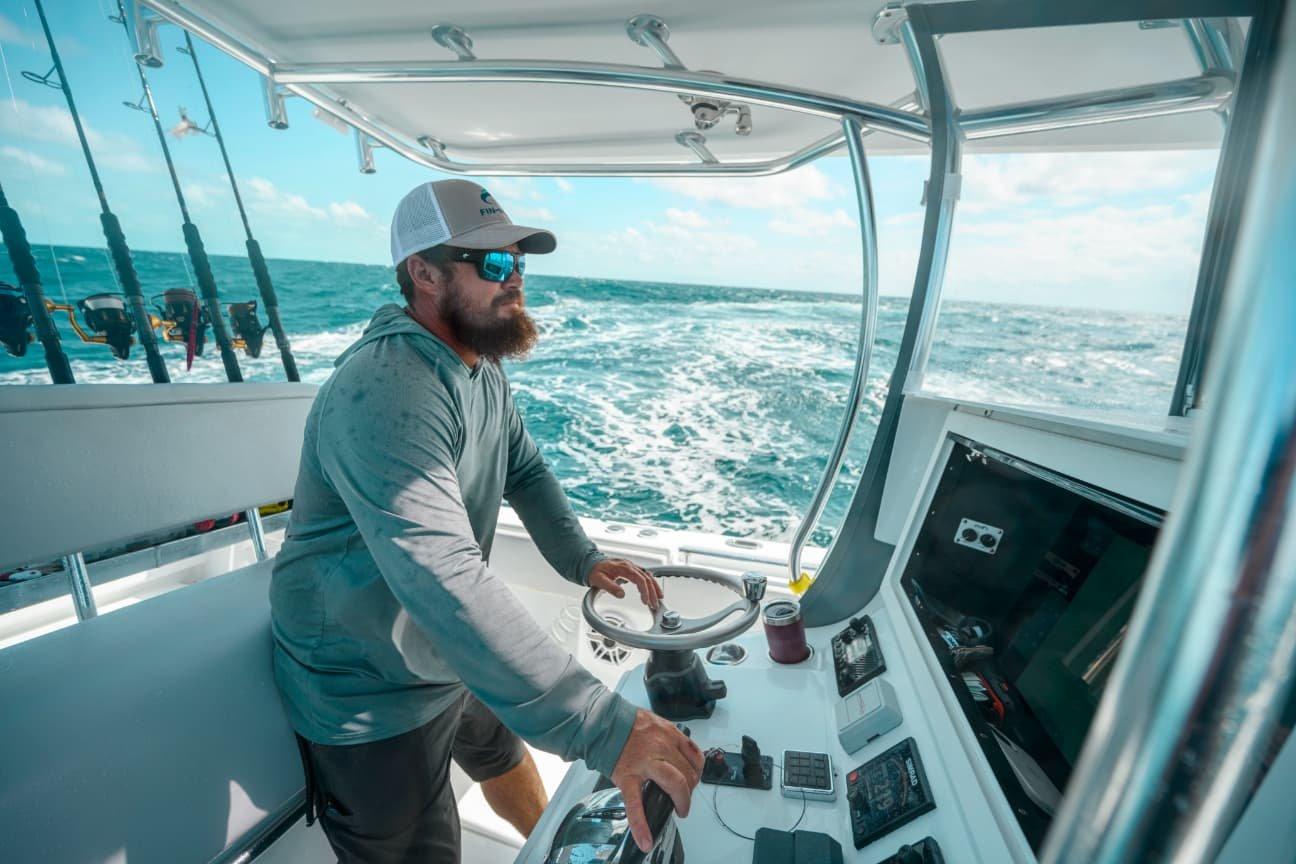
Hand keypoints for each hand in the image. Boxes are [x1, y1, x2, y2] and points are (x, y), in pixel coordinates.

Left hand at [587, 558, 662, 609]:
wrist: (591, 564)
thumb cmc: (594, 571)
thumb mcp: (599, 580)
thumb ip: (610, 587)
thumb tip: (621, 594)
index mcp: (623, 567)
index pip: (639, 578)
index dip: (644, 590)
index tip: (645, 601)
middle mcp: (629, 565)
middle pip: (646, 578)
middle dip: (652, 592)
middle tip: (654, 604)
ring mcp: (631, 567)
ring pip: (648, 575)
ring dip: (654, 587)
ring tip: (659, 598)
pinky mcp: (631, 569)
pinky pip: (645, 574)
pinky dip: (651, 582)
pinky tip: (653, 589)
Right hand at [611, 709, 703, 851]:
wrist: (603, 723)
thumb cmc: (628, 724)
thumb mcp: (656, 722)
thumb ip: (670, 737)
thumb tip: (680, 755)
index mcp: (669, 734)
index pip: (694, 756)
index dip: (697, 772)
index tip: (693, 780)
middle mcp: (661, 747)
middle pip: (687, 772)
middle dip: (690, 789)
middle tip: (684, 797)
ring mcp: (645, 764)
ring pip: (674, 783)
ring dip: (682, 801)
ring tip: (680, 810)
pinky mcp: (627, 777)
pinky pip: (635, 804)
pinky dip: (641, 824)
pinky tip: (645, 839)